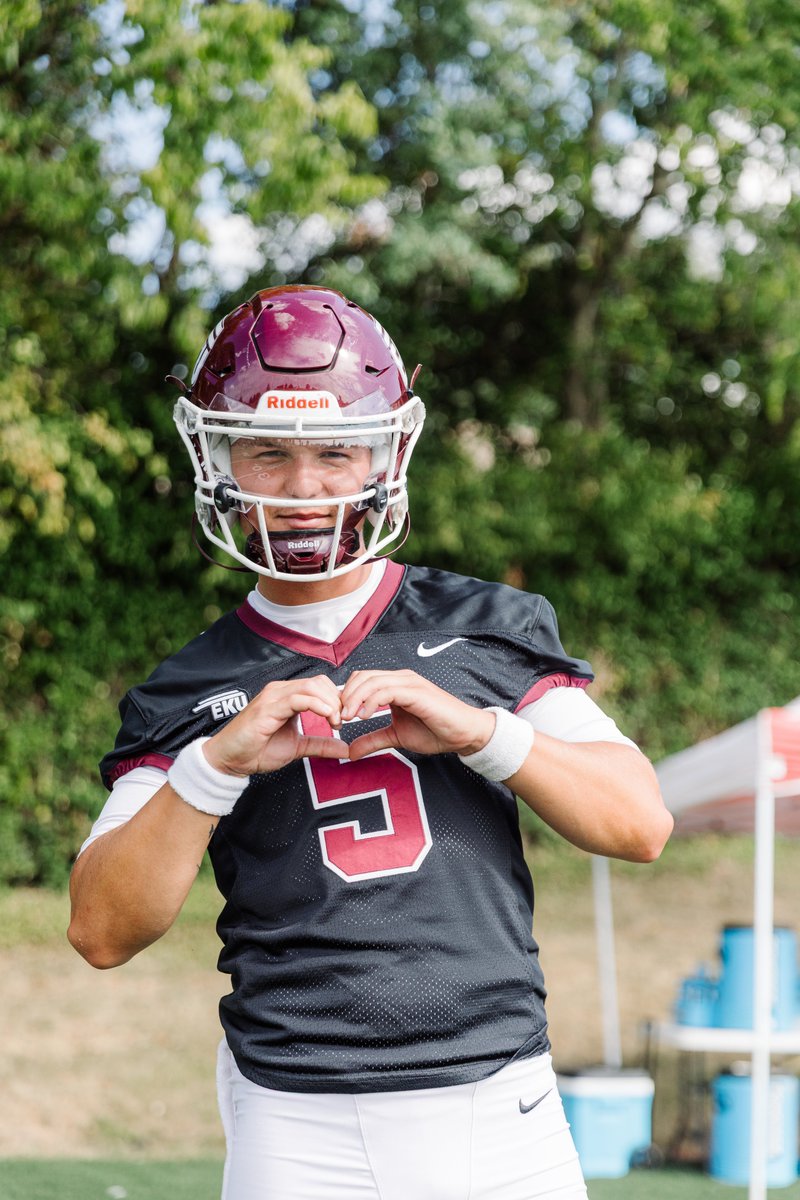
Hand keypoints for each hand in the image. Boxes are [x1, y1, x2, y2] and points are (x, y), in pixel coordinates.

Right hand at [203, 676, 348, 775]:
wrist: (230, 760)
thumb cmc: (257, 750)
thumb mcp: (297, 747)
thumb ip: (320, 744)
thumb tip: (344, 747)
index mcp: (287, 696)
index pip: (319, 685)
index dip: (336, 699)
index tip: (345, 719)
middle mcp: (280, 691)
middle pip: (319, 682)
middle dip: (337, 700)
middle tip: (343, 722)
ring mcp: (273, 697)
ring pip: (311, 687)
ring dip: (330, 703)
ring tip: (336, 722)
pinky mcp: (267, 707)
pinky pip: (298, 698)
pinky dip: (317, 705)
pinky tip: (327, 717)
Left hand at [340, 670, 494, 760]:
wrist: (464, 734)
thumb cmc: (435, 731)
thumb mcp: (396, 737)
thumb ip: (374, 740)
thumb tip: (350, 752)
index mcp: (395, 685)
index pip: (362, 679)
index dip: (346, 696)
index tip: (338, 717)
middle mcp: (401, 679)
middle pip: (362, 676)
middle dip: (345, 696)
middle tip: (338, 718)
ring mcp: (409, 683)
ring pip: (372, 681)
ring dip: (354, 699)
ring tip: (347, 718)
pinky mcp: (416, 692)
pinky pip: (386, 691)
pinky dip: (370, 702)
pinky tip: (364, 717)